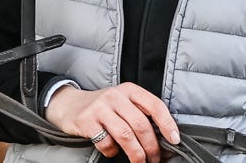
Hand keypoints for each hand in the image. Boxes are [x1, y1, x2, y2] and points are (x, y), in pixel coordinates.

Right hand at [45, 82, 179, 162]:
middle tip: (154, 159)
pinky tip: (112, 151)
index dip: (167, 123)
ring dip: (136, 154)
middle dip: (151, 146)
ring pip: (125, 135)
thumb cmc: (104, 107)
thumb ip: (140, 113)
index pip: (154, 104)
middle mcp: (115, 96)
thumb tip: (163, 137)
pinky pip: (106, 142)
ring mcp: (100, 108)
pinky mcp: (87, 121)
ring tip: (140, 162)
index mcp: (129, 90)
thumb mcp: (123, 102)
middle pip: (141, 123)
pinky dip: (112, 152)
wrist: (70, 104)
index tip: (174, 139)